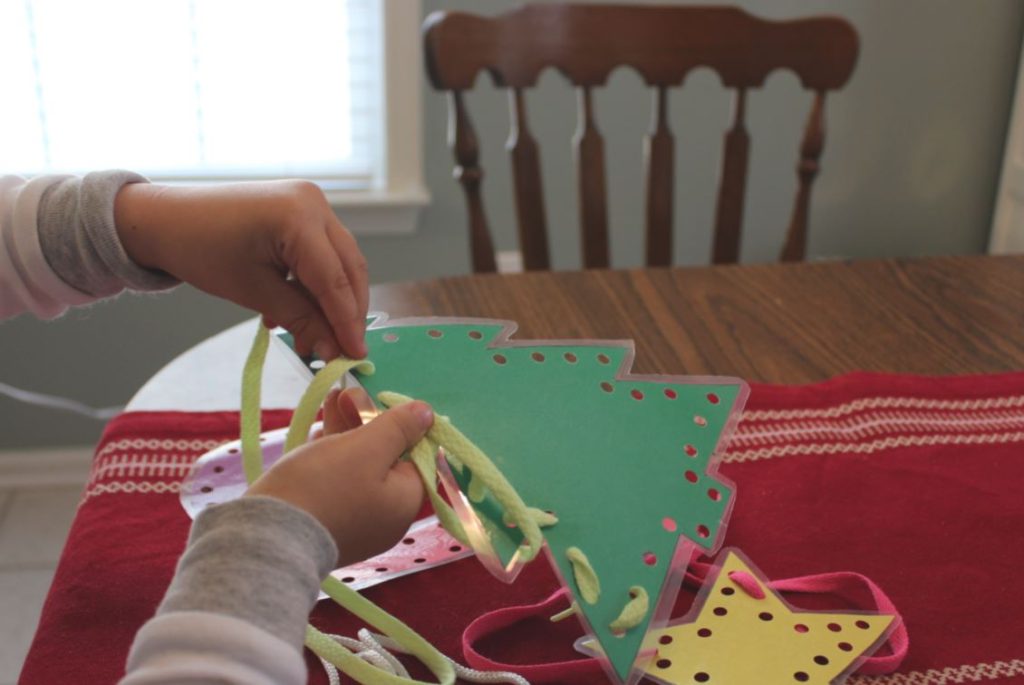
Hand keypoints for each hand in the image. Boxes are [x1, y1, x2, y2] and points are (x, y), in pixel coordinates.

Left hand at [114, 180, 367, 358]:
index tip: (355, 356)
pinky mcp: (303, 208)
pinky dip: (317, 282)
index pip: (336, 279)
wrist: (165, 219)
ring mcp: (311, 201)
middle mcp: (314, 202)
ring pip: (340, 260)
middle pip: (349, 267)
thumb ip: (300, 320)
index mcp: (299, 217)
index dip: (348, 322)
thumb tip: (333, 352)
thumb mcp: (253, 292)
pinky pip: (324, 251)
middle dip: (347, 311)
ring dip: (332, 299)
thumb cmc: (199, 250)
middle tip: (341, 350)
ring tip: (313, 335)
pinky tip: (298, 308)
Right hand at [245, 388, 430, 564]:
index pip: (415, 455)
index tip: (378, 399)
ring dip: (346, 432)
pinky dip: (329, 456)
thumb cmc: (325, 486)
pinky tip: (319, 433)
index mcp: (405, 502)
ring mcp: (355, 523)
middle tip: (345, 392)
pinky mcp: (327, 523)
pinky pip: (336, 483)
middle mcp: (385, 518)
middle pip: (384, 459)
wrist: (267, 537)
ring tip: (331, 399)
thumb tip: (428, 414)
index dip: (399, 424)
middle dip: (366, 422)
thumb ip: (399, 428)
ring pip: (357, 467)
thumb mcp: (366, 448)